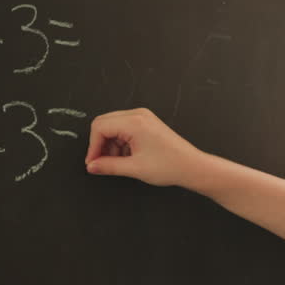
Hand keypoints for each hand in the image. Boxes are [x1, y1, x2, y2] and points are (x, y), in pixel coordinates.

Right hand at [85, 107, 205, 187]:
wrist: (191, 166)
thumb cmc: (171, 165)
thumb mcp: (134, 168)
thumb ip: (108, 166)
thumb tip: (92, 166)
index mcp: (135, 122)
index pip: (99, 127)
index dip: (93, 147)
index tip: (93, 162)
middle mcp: (138, 115)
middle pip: (104, 124)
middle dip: (100, 145)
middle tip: (101, 163)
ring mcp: (143, 118)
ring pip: (113, 127)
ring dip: (111, 145)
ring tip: (118, 163)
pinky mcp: (146, 124)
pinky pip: (124, 129)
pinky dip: (120, 144)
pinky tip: (127, 158)